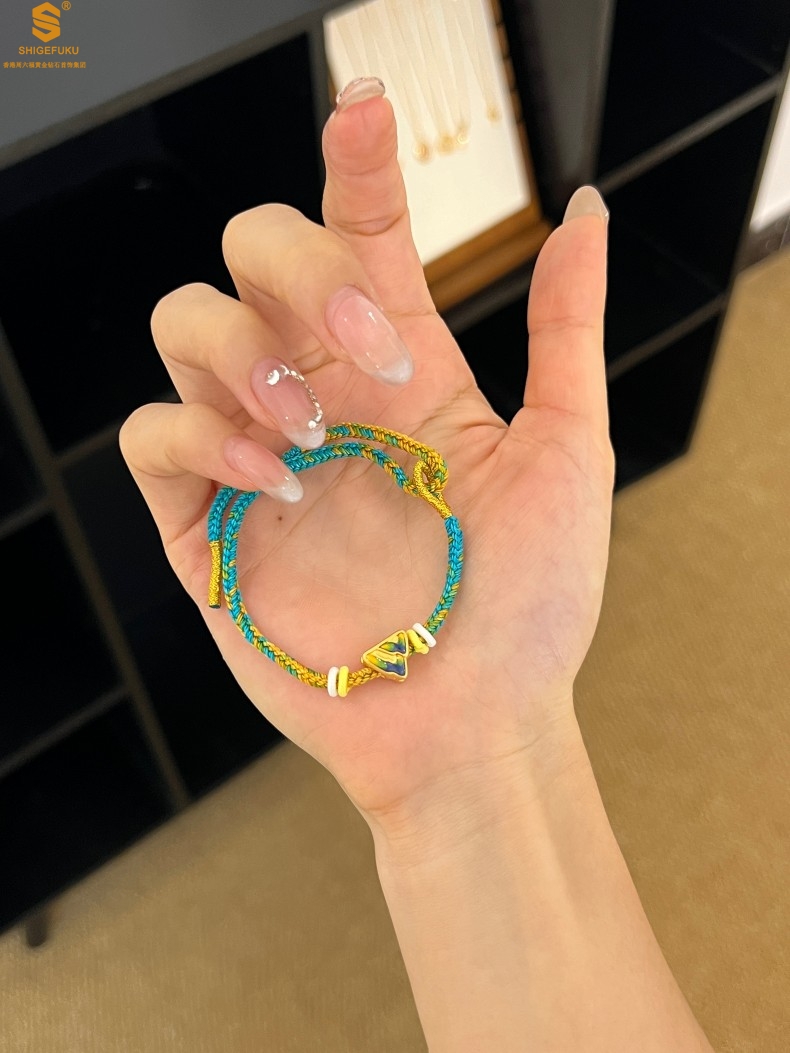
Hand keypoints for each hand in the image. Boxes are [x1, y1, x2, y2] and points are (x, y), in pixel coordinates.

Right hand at [120, 83, 612, 831]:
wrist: (475, 727)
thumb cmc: (527, 607)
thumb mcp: (567, 455)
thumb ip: (564, 330)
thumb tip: (585, 212)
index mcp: (400, 368)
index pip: (358, 233)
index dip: (352, 164)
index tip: (367, 114)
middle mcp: (320, 393)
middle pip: (250, 252)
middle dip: (299, 266)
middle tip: (373, 346)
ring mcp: (253, 456)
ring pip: (183, 326)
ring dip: (242, 353)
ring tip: (312, 433)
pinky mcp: (201, 525)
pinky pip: (149, 437)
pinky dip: (197, 437)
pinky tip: (272, 482)